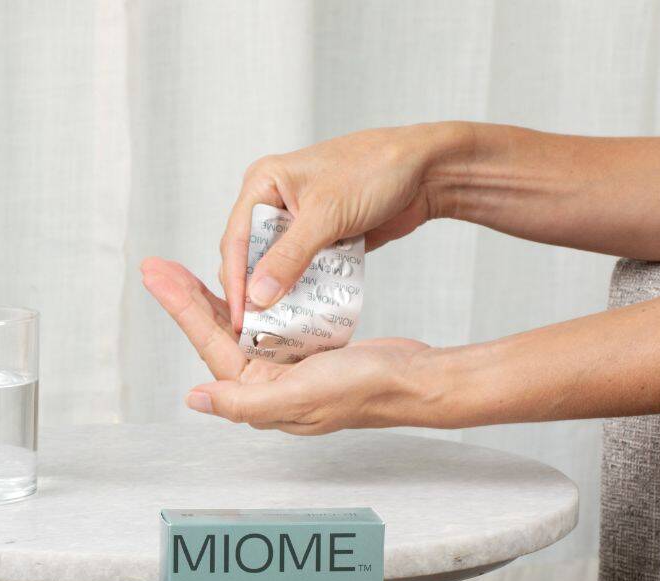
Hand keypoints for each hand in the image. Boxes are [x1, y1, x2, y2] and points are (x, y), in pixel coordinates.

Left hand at [142, 257, 434, 433]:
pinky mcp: (308, 352)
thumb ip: (244, 402)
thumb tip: (195, 399)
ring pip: (240, 324)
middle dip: (186, 298)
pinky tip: (245, 280)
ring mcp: (286, 367)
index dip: (181, 306)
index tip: (157, 275)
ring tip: (185, 271)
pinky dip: (256, 298)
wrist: (414, 381)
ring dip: (215, 296)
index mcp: (257, 393)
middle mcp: (266, 382)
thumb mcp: (299, 396)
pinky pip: (270, 320)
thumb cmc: (363, 390)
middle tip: (158, 266)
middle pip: (217, 331)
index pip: (209, 342)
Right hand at [218, 122, 472, 330]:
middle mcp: (274, 201)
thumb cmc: (375, 171)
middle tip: (255, 330)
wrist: (426, 170)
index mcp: (263, 184)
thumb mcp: (326, 214)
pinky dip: (302, 290)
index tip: (238, 320)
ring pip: (275, 266)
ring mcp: (297, 221)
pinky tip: (302, 314)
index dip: (234, 282)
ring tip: (275, 329)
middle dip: (252, 291)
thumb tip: (257, 297)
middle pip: (250, 256)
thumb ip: (290, 257)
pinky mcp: (320, 238)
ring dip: (278, 294)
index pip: (235, 239)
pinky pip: (302, 270)